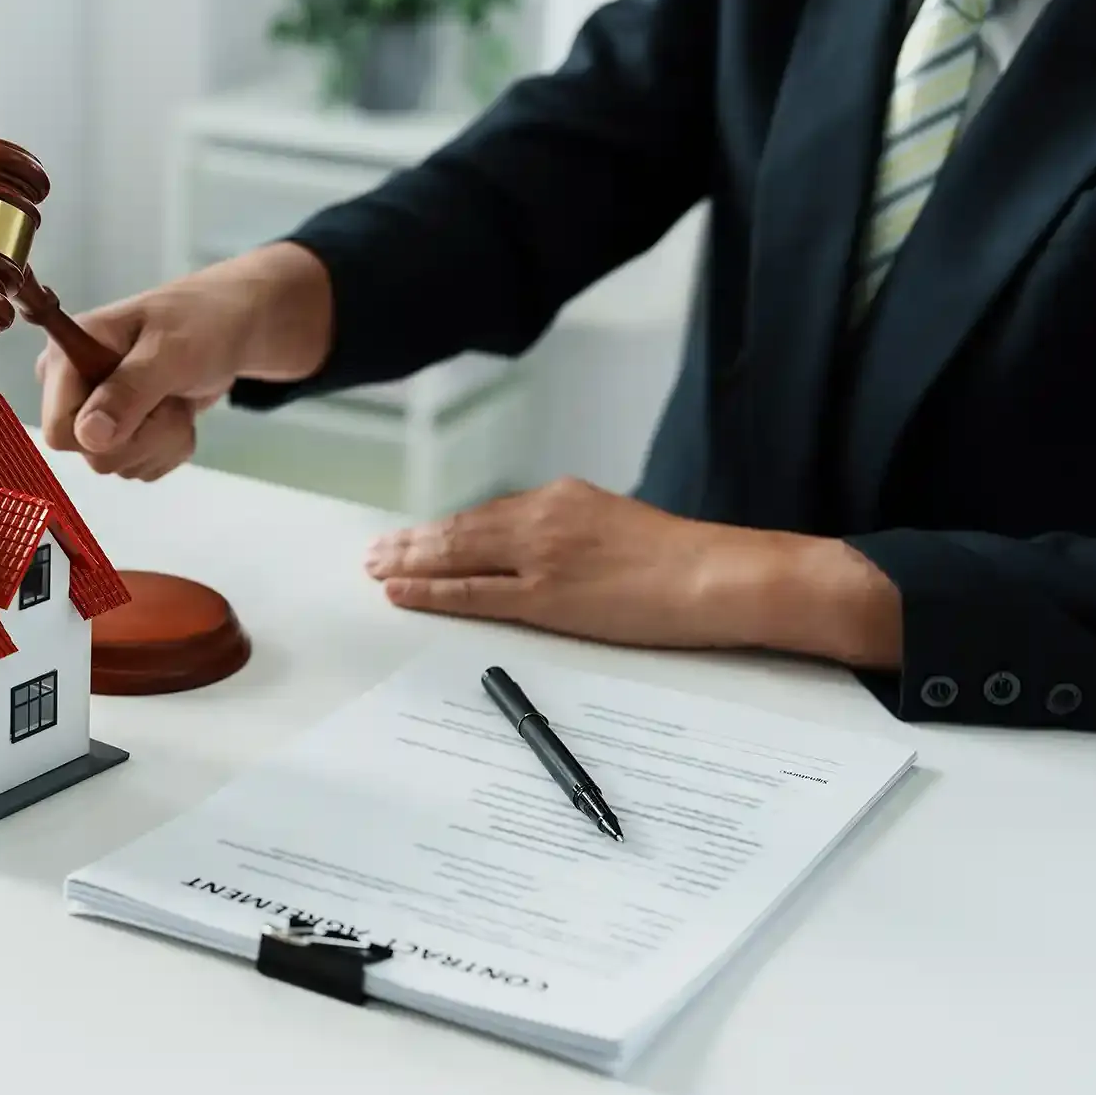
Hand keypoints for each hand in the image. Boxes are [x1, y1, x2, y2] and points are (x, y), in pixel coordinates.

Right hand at [38, 243, 332, 480]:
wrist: (232, 329)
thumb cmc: (201, 323)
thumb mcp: (168, 353)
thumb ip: (128, 392)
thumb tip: (89, 436)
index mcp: (65, 356)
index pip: (59, 429)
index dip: (103, 431)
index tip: (144, 403)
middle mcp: (71, 388)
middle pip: (92, 453)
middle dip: (145, 434)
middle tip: (169, 395)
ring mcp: (94, 414)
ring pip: (119, 464)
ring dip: (162, 439)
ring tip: (176, 398)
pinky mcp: (118, 434)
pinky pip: (138, 468)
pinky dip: (168, 448)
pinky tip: (177, 413)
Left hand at [364, 477, 903, 665]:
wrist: (719, 575)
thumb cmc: (685, 561)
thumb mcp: (620, 527)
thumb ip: (576, 534)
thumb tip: (548, 553)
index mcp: (563, 498)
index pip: (488, 514)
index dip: (446, 528)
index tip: (417, 535)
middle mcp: (542, 518)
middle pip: (460, 529)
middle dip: (413, 542)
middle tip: (376, 551)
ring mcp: (539, 557)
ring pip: (456, 556)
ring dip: (410, 563)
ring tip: (376, 570)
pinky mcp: (545, 596)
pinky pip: (472, 593)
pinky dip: (431, 591)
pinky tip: (402, 592)